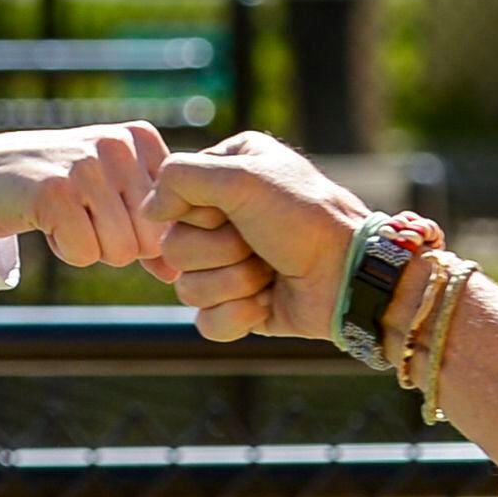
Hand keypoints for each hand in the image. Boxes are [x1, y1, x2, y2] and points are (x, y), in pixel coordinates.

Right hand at [0, 123, 171, 272]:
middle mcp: (118, 145)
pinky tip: (48, 221)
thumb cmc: (59, 188)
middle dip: (119, 246)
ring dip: (91, 249)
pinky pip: (85, 254)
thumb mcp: (111, 197)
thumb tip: (177, 273)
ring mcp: (86, 166)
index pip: (173, 218)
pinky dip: (66, 251)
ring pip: (122, 251)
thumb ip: (148, 231)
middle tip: (85, 218)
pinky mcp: (55, 192)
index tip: (108, 211)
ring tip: (67, 216)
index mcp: (141, 138)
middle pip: (151, 239)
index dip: (142, 233)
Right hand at [145, 133, 369, 341]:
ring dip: (233, 283)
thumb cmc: (304, 217)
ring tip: (269, 272)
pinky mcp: (239, 306)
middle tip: (259, 244)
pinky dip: (237, 316)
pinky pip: (205, 322)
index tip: (236, 211)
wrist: (347, 274)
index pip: (169, 201)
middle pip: (173, 248)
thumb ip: (180, 177)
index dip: (199, 214)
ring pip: (187, 288)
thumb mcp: (243, 176)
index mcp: (225, 174)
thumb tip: (150, 212)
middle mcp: (224, 216)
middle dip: (219, 251)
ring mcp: (229, 264)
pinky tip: (266, 303)